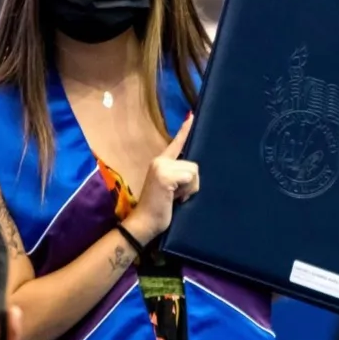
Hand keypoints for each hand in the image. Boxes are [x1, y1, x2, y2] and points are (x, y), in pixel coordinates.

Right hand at [124, 115, 199, 243]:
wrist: (144, 223)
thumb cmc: (160, 209)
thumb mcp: (172, 188)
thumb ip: (180, 176)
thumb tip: (194, 173)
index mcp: (161, 162)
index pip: (176, 144)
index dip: (185, 130)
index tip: (191, 115)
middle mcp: (160, 160)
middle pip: (194, 165)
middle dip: (192, 184)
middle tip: (176, 195)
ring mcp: (161, 166)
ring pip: (193, 171)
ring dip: (190, 189)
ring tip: (176, 198)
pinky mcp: (165, 175)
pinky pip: (190, 178)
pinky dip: (188, 191)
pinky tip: (176, 199)